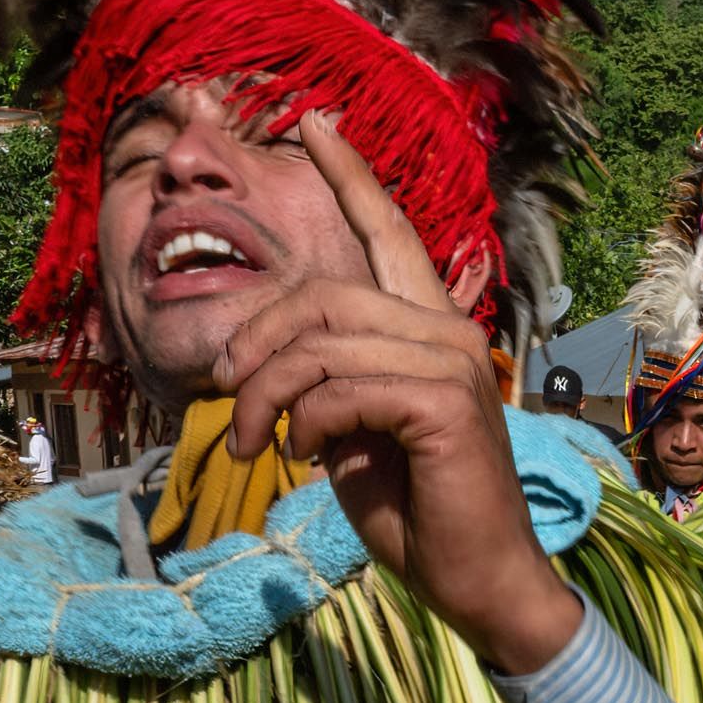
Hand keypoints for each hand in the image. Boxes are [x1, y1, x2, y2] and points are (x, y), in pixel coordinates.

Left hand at [214, 113, 582, 673]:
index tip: (313, 122)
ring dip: (266, 398)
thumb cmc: (414, 511)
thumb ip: (322, 383)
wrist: (476, 581)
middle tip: (226, 403)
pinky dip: (304, 422)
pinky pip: (342, 386)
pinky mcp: (446, 402)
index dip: (351, 175)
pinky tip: (304, 456)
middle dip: (256, 345)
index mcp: (427, 329)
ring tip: (254, 446)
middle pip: (323, 294)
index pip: (388, 233)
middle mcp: (446, 331)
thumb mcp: (349, 434)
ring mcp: (452, 362)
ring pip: (321, 343)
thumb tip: (255, 364)